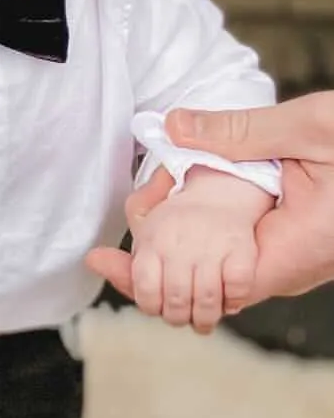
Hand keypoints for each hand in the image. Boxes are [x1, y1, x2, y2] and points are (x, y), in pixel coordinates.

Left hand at [88, 92, 333, 305]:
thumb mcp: (308, 127)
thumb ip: (240, 131)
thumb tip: (174, 127)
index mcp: (296, 250)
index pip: (212, 290)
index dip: (156, 283)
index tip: (111, 264)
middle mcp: (295, 267)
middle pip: (210, 288)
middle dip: (158, 271)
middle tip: (110, 248)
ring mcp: (296, 259)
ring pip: (225, 273)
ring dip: (181, 254)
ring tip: (138, 222)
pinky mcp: (298, 245)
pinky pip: (242, 254)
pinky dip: (206, 240)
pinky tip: (180, 211)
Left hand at [115, 169, 267, 331]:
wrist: (222, 189)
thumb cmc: (178, 218)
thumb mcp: (144, 232)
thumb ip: (123, 259)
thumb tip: (92, 261)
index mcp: (153, 240)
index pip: (144, 288)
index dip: (150, 306)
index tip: (157, 307)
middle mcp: (180, 245)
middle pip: (175, 301)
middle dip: (177, 318)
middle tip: (182, 318)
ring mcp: (212, 248)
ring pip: (206, 300)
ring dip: (205, 317)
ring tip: (203, 319)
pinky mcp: (241, 250)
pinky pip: (237, 289)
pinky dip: (233, 301)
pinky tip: (228, 301)